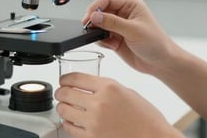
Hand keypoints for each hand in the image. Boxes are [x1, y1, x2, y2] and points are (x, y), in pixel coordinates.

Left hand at [55, 73, 182, 137]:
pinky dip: (68, 123)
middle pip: (66, 93)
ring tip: (65, 106)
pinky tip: (71, 120)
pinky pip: (70, 128)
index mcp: (108, 87)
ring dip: (62, 107)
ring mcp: (94, 122)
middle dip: (60, 92)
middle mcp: (99, 103)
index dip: (65, 78)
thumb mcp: (126, 91)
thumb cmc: (145, 117)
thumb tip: (87, 86)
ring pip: (64, 110)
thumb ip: (106, 87)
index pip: (75, 78)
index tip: (63, 80)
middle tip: (61, 93)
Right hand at [82, 0, 175, 74]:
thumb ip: (112, 22)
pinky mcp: (115, 38)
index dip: (96, 7)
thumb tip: (94, 15)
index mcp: (130, 4)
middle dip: (94, 20)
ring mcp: (118, 26)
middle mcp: (123, 13)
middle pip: (100, 11)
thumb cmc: (156, 43)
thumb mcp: (133, 30)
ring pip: (99, 24)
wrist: (161, 63)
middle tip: (89, 28)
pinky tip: (111, 45)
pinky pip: (101, 37)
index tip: (89, 17)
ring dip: (98, 32)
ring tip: (106, 39)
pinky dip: (102, 41)